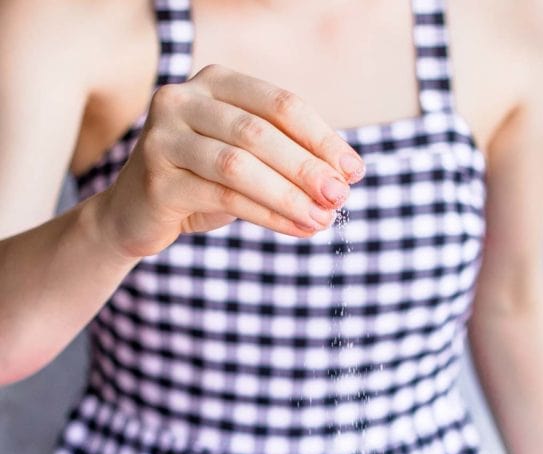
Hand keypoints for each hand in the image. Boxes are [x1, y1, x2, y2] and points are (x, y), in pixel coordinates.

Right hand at [98, 65, 364, 258]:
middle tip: (342, 196)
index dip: (322, 136)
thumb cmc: (201, 183)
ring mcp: (163, 138)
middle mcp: (182, 100)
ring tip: (322, 218)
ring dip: (289, 195)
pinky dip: (268, 215)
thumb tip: (344, 175)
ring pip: (240, 165)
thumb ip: (284, 157)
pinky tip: (296, 228)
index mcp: (213, 82)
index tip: (355, 169)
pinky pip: (224, 197)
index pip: (279, 104)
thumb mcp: (245, 160)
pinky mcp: (157, 180)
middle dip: (307, 167)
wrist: (134, 216)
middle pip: (260, 132)